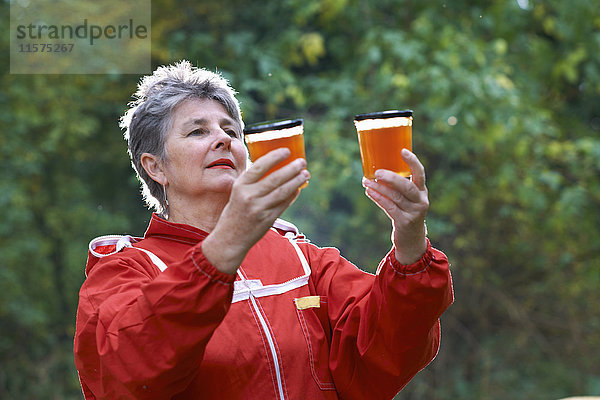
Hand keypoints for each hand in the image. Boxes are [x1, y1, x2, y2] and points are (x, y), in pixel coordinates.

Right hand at [202, 148, 309, 273]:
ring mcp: (259, 209)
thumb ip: (251, 181)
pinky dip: (292, 195)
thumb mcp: (237, 192)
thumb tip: (272, 165)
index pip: (259, 166)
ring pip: (282, 192)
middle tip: (302, 162)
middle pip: (275, 179)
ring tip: (305, 174)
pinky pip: (283, 204)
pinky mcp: (268, 220)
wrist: (230, 239)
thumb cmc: (234, 212)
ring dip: (296, 181)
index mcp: (240, 186)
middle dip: (291, 168)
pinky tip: (298, 188)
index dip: (274, 157)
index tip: (287, 151)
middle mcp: (249, 196)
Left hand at [362, 149, 428, 264]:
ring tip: (366, 181)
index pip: (420, 173)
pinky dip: (378, 198)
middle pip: (406, 186)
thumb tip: (376, 170)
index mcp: (422, 191)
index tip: (403, 150)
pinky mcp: (404, 222)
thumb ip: (398, 187)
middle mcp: (421, 201)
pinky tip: (369, 192)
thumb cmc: (406, 212)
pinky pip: (388, 207)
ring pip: (394, 196)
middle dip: (391, 177)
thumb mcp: (408, 199)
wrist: (412, 239)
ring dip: (378, 188)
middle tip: (377, 172)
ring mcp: (413, 212)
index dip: (412, 161)